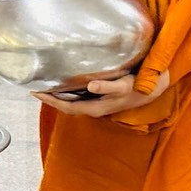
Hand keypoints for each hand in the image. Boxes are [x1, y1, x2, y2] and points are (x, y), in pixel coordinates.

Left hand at [34, 70, 170, 116]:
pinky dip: (69, 91)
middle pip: (66, 106)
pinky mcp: (102, 97)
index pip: (66, 107)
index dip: (50, 101)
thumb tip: (91, 86)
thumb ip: (108, 87)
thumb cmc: (138, 86)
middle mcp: (95, 108)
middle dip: (50, 98)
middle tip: (35, 87)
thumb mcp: (124, 86)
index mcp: (96, 108)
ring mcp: (98, 103)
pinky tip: (66, 82)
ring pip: (72, 102)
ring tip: (46, 85)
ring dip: (58, 95)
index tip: (35, 92)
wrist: (155, 87)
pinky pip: (80, 96)